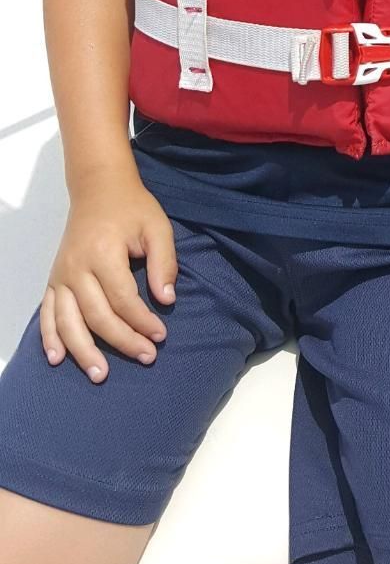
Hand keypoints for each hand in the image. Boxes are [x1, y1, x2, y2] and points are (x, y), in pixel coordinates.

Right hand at [41, 173, 177, 382]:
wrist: (98, 189)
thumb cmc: (131, 208)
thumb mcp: (157, 227)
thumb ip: (164, 263)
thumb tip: (166, 300)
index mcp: (103, 253)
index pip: (123, 299)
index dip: (143, 321)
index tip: (161, 335)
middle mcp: (77, 267)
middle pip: (97, 316)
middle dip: (123, 341)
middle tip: (146, 357)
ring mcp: (61, 275)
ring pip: (68, 321)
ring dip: (83, 351)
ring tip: (101, 374)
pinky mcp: (53, 280)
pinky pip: (47, 313)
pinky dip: (49, 337)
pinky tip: (57, 358)